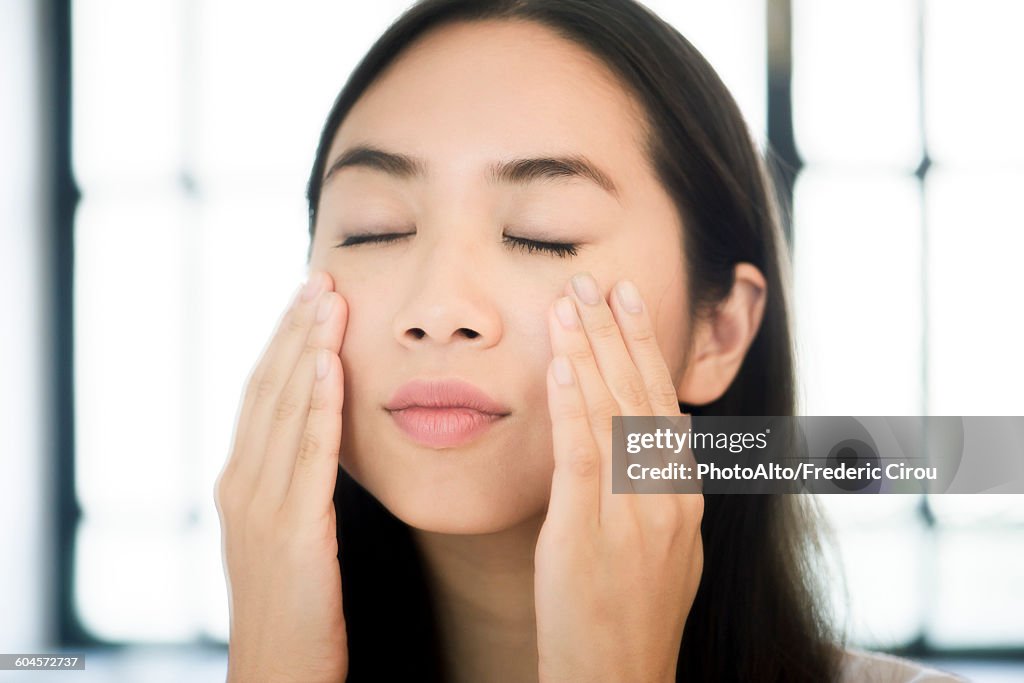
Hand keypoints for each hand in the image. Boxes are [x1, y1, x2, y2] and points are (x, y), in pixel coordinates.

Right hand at [214, 271, 348, 682]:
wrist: (276, 679)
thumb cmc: (295, 613)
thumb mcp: (288, 537)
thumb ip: (296, 486)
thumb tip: (320, 439)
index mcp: (240, 484)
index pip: (261, 396)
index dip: (284, 342)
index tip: (309, 297)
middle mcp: (241, 485)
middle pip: (267, 389)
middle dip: (293, 329)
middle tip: (320, 275)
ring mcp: (260, 507)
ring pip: (282, 409)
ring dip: (305, 348)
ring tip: (327, 297)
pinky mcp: (292, 531)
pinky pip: (307, 455)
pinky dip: (316, 404)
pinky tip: (329, 364)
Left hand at [535, 272, 703, 682]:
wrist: (619, 680)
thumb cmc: (631, 616)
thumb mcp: (665, 549)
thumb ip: (659, 491)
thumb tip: (654, 442)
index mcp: (684, 497)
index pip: (664, 406)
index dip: (645, 350)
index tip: (628, 304)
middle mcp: (667, 497)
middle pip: (643, 397)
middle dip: (620, 333)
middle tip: (599, 281)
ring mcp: (633, 514)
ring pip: (614, 414)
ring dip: (592, 351)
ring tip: (573, 301)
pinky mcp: (590, 534)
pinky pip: (583, 457)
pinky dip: (574, 405)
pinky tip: (562, 364)